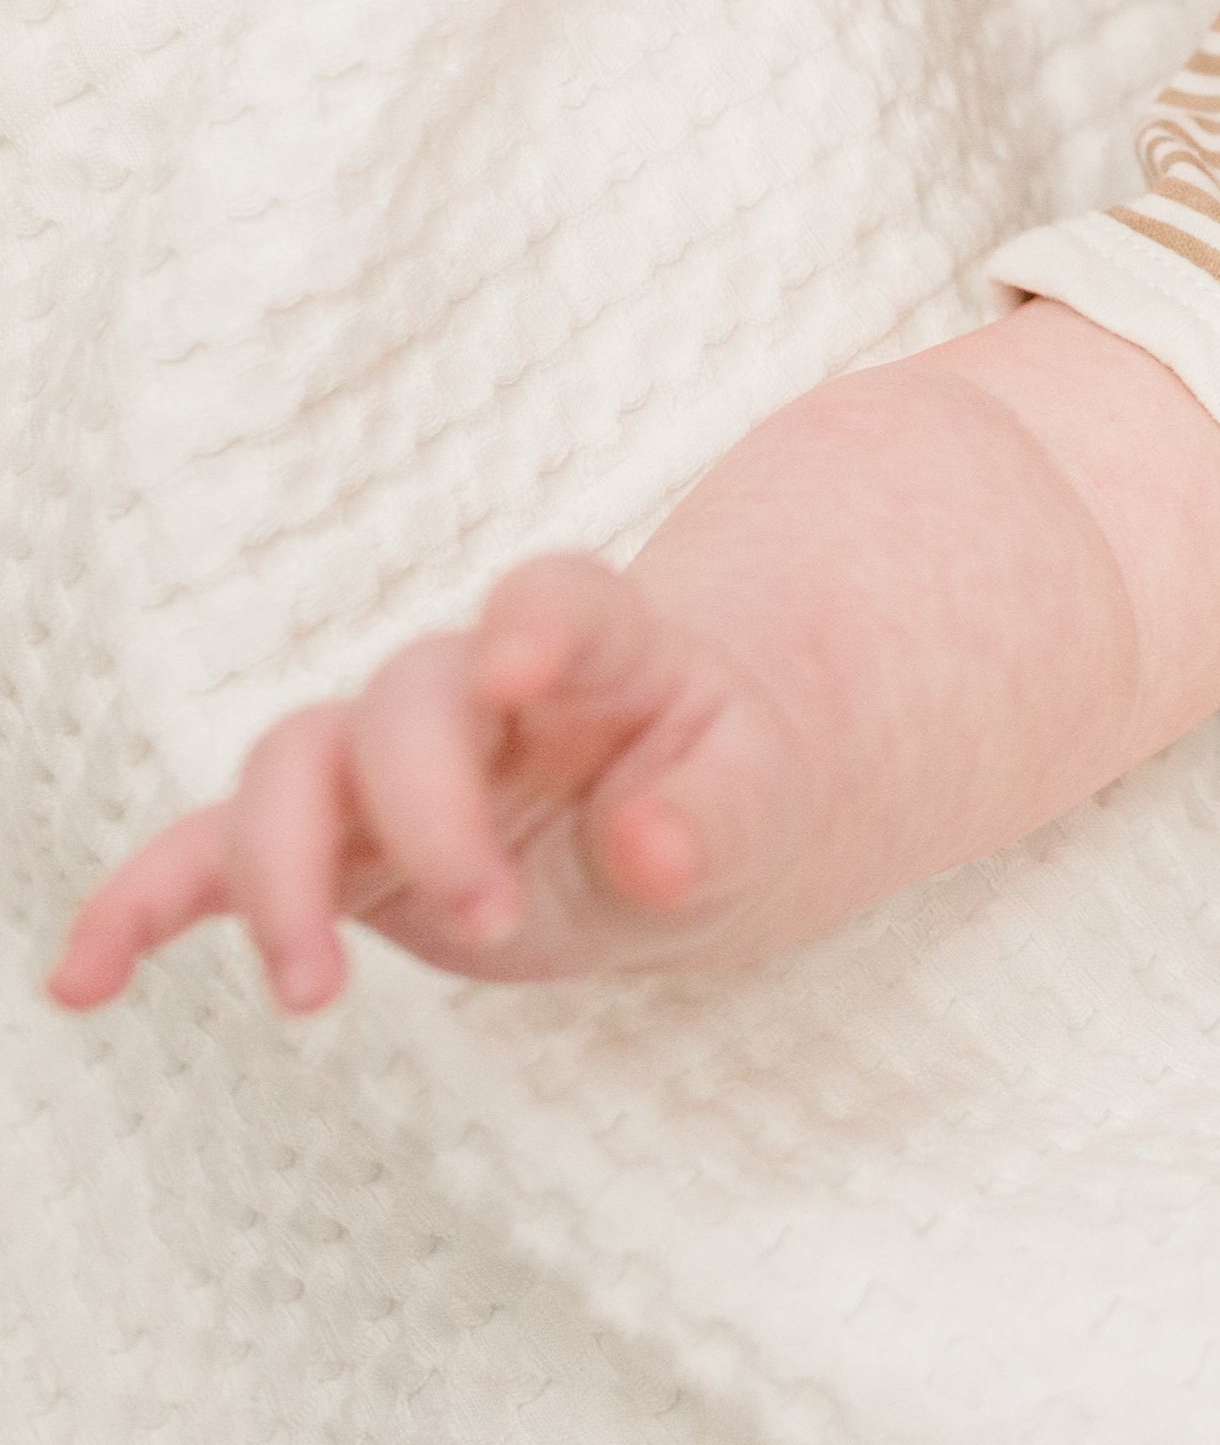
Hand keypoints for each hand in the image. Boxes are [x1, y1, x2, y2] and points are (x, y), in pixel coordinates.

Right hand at [47, 554, 812, 1013]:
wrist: (682, 818)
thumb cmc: (728, 791)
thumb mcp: (765, 802)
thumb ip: (721, 814)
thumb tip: (650, 847)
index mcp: (602, 649)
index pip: (557, 598)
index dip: (529, 617)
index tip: (514, 662)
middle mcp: (476, 686)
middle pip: (404, 699)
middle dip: (425, 810)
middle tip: (492, 919)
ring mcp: (390, 762)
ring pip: (290, 766)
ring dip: (284, 875)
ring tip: (317, 994)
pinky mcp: (332, 843)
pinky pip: (208, 856)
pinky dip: (140, 905)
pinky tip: (83, 981)